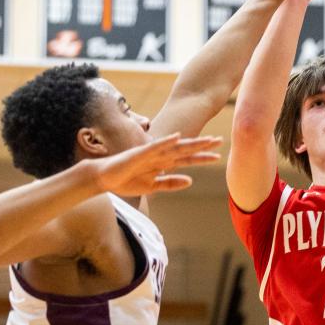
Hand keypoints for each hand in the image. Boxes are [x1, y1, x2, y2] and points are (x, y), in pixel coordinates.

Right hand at [90, 134, 221, 196]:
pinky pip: (155, 147)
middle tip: (220, 140)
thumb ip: (170, 183)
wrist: (104, 177)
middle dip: (202, 146)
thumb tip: (190, 181)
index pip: (186, 160)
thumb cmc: (126, 181)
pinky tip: (177, 137)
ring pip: (174, 146)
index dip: (201, 158)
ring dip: (190, 142)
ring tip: (205, 139)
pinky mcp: (139, 153)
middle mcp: (159, 156)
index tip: (218, 156)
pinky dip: (166, 142)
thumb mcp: (153, 186)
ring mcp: (150, 153)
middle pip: (184, 150)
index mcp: (162, 164)